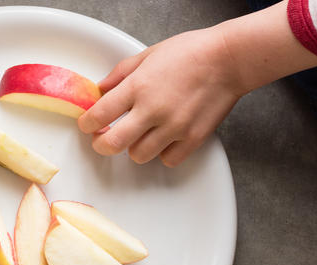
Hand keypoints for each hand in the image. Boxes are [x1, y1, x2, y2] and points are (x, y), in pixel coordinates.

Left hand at [78, 27, 244, 166]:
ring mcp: (174, 127)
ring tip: (140, 134)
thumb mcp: (147, 55)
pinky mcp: (193, 138)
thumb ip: (119, 75)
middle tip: (103, 139)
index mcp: (138, 87)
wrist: (229, 59)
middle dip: (101, 144)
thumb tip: (99, 91)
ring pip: (138, 156)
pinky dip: (162, 153)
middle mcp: (153, 110)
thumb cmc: (190, 53)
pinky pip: (167, 160)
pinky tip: (164, 138)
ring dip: (134, 147)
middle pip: (112, 145)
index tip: (87, 125)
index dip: (86, 124)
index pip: (98, 116)